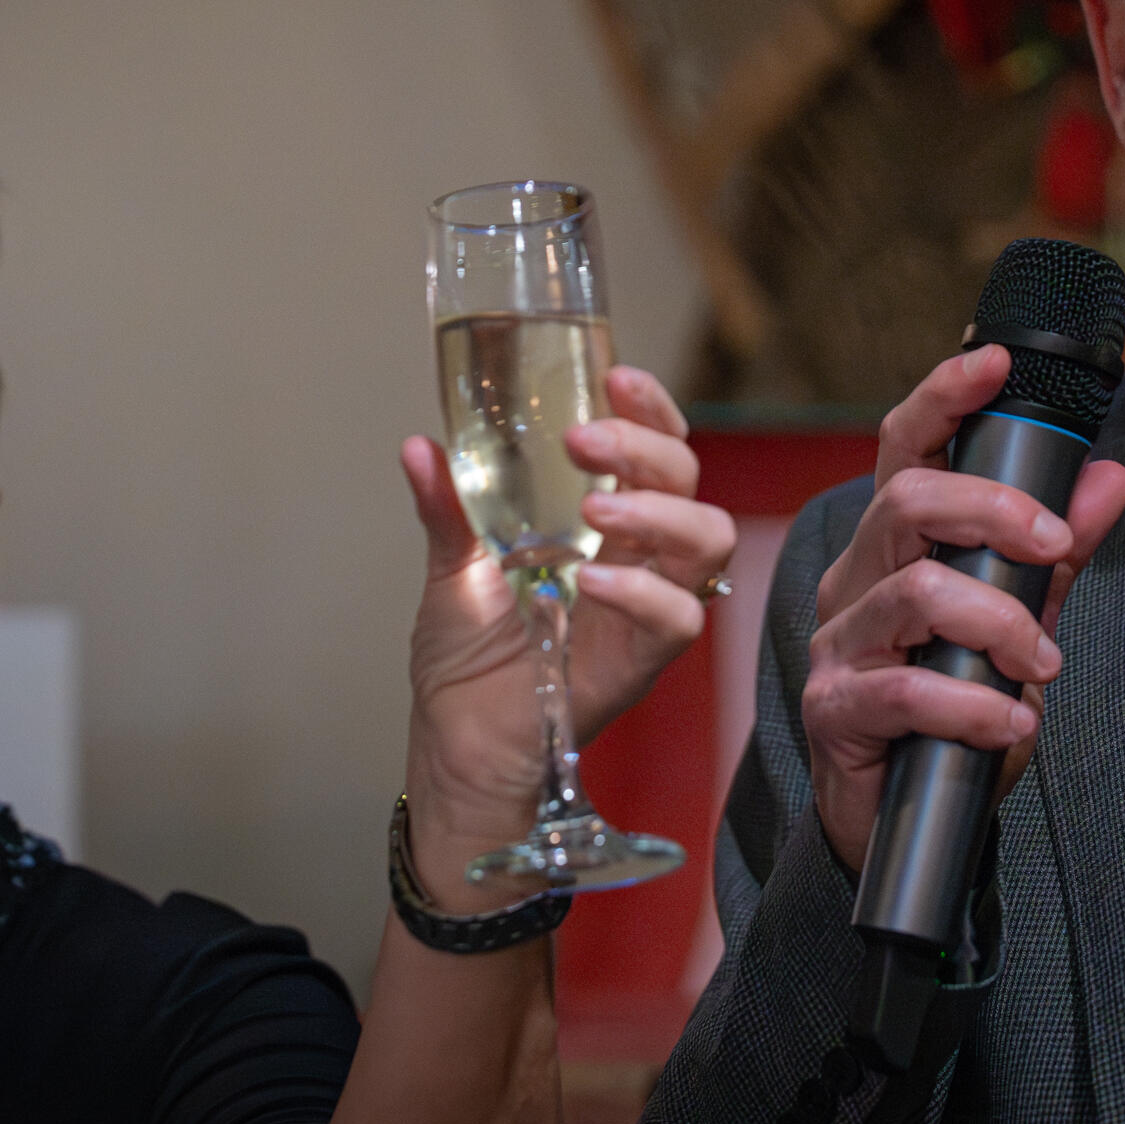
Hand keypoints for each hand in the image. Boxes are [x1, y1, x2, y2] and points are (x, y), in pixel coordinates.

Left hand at [397, 366, 735, 890]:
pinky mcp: (641, 663)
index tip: (615, 377)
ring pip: (705, 541)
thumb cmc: (465, 663)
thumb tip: (419, 447)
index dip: (650, 409)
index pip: (655, 450)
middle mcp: (638, 559)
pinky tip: (592, 580)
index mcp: (603, 525)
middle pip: (687, 482)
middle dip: (647, 447)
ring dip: (658, 512)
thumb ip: (447, 509)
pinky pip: (678, 619)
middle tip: (584, 439)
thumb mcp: (451, 569)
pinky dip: (643, 592)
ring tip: (595, 508)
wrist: (456, 745)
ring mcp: (646, 609)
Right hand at [802, 345, 1124, 873]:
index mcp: (894, 546)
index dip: (942, 396)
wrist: (901, 826)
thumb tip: (1109, 477)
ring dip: (1001, 624)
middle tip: (1053, 548)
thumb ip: (1055, 556)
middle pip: (905, 502)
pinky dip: (976, 708)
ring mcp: (837, 643)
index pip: (903, 448)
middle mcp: (854, 579)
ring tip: (1046, 664)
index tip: (992, 359)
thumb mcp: (1020, 626)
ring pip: (916, 595)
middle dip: (992, 511)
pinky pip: (906, 690)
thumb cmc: (953, 711)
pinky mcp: (834, 710)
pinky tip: (1015, 727)